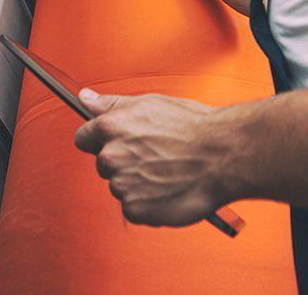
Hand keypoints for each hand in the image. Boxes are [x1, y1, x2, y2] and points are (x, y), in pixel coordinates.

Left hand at [73, 89, 229, 226]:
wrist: (223, 156)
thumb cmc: (194, 128)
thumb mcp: (150, 104)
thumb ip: (111, 104)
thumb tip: (85, 98)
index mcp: (112, 126)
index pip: (84, 138)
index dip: (101, 139)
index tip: (118, 142)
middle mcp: (112, 155)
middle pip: (104, 163)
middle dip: (123, 161)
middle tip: (155, 156)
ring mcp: (122, 184)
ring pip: (120, 186)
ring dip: (137, 183)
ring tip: (167, 172)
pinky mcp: (135, 209)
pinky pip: (133, 207)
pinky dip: (148, 203)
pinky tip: (168, 189)